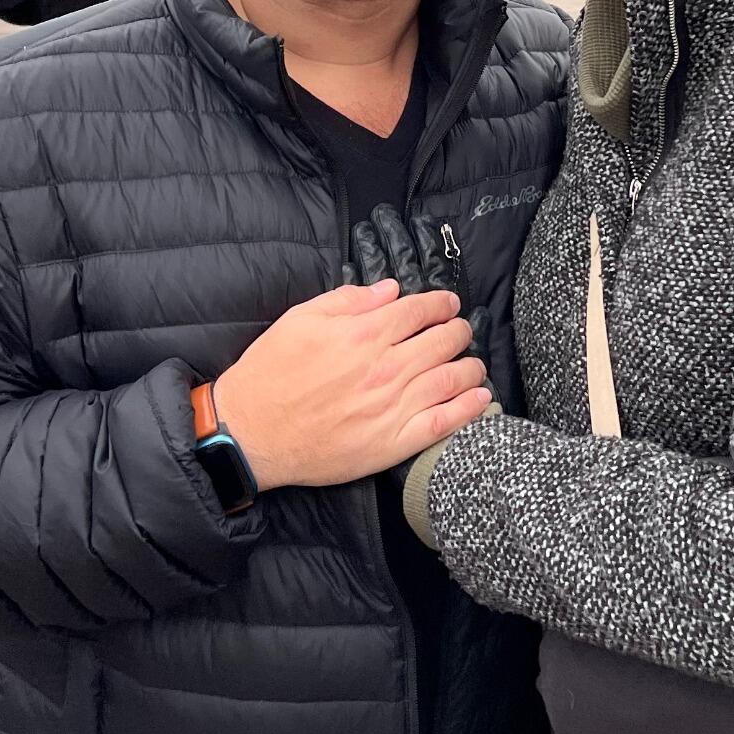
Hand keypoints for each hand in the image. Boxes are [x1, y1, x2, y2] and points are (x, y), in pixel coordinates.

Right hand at [217, 281, 490, 492]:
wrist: (251, 434)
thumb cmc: (270, 374)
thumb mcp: (300, 320)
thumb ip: (349, 300)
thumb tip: (390, 290)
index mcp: (363, 334)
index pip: (418, 311)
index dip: (439, 304)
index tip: (448, 304)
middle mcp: (385, 368)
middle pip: (442, 341)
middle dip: (458, 330)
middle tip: (462, 329)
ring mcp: (393, 407)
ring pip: (451, 378)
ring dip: (471, 366)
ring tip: (474, 362)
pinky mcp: (393, 443)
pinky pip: (444, 423)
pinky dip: (470, 408)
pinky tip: (482, 398)